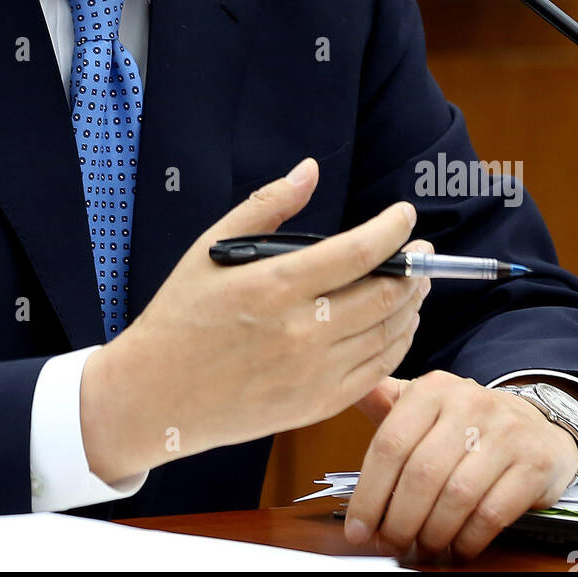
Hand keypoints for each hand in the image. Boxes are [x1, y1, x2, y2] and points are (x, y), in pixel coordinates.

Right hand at [80, 159, 430, 483]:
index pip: (358, 252)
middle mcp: (301, 331)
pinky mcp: (317, 406)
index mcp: (274, 285)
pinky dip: (398, 344)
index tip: (404, 215)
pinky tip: (397, 326)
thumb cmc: (181, 317)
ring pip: (389, 334)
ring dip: (411, 305)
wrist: (156, 396)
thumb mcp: (210, 248)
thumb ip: (267, 206)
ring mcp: (313, 374)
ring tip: (414, 284)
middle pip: (385, 295)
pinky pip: (377, 372)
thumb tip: (309, 170)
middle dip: (414, 268)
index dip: (392, 230)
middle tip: (421, 252)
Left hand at [345, 370, 577, 559]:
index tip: (358, 530)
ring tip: (422, 549)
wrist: (535, 425)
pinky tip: (456, 549)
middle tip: (391, 545)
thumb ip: (384, 403)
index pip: (391, 444)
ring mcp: (506, 431)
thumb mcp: (425, 404)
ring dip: (433, 533)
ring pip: (457, 495)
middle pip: (422, 473)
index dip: (369, 494)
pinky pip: (493, 512)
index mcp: (432, 389)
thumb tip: (335, 392)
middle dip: (400, 520)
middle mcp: (469, 402)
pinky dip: (468, 539)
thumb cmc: (465, 423)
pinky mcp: (534, 463)